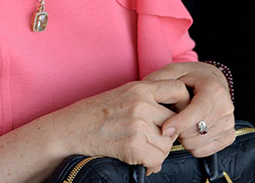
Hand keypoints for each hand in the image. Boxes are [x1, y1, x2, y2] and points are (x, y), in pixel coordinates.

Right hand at [55, 78, 191, 173]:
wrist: (70, 129)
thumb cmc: (96, 113)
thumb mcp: (124, 94)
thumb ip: (148, 99)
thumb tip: (175, 114)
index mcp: (141, 87)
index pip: (179, 89)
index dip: (185, 103)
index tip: (180, 115)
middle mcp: (141, 103)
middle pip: (174, 122)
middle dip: (168, 136)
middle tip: (155, 142)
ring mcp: (137, 124)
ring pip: (167, 143)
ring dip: (159, 153)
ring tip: (145, 153)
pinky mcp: (131, 145)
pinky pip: (157, 158)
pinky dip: (151, 165)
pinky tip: (140, 163)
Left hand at [145, 61, 235, 157]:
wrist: (212, 81)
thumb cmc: (190, 78)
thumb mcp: (174, 71)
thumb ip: (160, 80)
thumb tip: (145, 92)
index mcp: (214, 90)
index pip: (198, 111)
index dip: (180, 122)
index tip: (164, 130)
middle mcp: (226, 107)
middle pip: (195, 131)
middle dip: (178, 129)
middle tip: (174, 118)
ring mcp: (229, 123)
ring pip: (196, 143)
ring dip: (183, 138)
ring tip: (182, 123)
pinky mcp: (228, 136)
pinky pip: (202, 151)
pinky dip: (191, 145)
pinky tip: (190, 131)